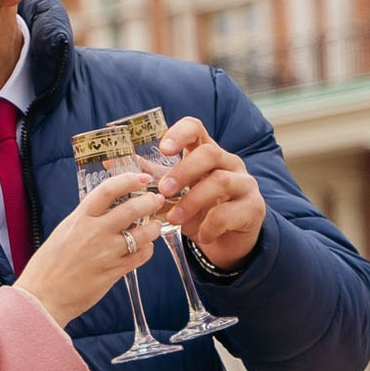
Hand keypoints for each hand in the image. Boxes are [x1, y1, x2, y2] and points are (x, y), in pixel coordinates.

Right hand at [16, 170, 164, 324]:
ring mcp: (106, 253)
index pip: (108, 190)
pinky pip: (141, 256)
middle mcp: (94, 232)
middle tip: (157, 200)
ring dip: (153, 228)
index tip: (141, 178)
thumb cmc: (49, 265)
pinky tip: (145, 248)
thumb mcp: (64, 232)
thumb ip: (85, 220)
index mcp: (79, 218)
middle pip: (132, 209)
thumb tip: (106, 210)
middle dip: (150, 202)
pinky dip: (147, 250)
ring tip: (154, 226)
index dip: (128, 180)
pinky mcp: (114, 272)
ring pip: (143, 234)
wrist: (43, 296)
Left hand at [156, 117, 264, 270]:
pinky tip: (200, 235)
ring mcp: (244, 184)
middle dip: (183, 171)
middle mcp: (229, 163)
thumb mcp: (176, 194)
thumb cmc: (199, 211)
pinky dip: (210, 225)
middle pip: (209, 153)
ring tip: (174, 218)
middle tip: (164, 190)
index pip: (195, 128)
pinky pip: (230, 212)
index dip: (179, 133)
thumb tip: (115, 165)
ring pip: (221, 181)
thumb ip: (154, 180)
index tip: (163, 149)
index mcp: (206, 153)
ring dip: (192, 201)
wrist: (228, 242)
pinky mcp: (254, 208)